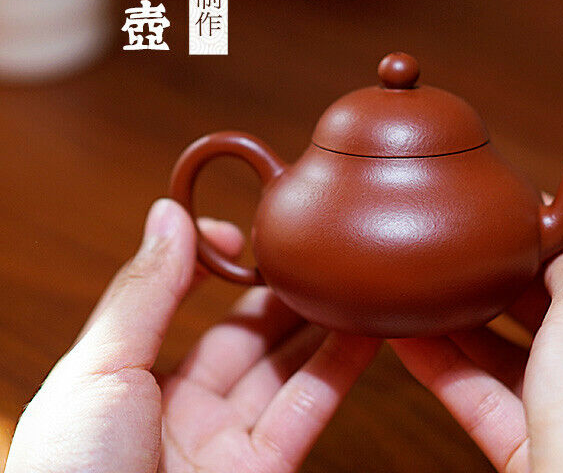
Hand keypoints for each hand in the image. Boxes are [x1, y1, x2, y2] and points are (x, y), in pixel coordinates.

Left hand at [6, 199, 378, 472]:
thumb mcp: (98, 371)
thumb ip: (143, 292)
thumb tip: (168, 213)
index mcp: (127, 380)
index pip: (180, 303)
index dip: (214, 263)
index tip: (244, 232)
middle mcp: (179, 408)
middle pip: (243, 333)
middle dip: (279, 288)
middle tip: (315, 248)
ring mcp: (224, 442)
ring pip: (283, 366)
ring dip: (319, 322)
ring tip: (351, 278)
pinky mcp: (264, 472)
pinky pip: (307, 408)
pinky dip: (340, 368)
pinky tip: (366, 330)